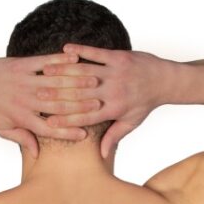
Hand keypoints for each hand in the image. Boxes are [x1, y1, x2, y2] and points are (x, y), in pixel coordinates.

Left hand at [0, 53, 100, 156]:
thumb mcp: (4, 129)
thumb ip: (22, 139)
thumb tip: (37, 154)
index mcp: (23, 118)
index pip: (49, 128)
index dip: (68, 132)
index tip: (85, 134)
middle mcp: (25, 100)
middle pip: (56, 104)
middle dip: (79, 105)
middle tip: (98, 105)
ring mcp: (24, 81)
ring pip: (54, 82)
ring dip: (75, 81)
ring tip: (94, 81)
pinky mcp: (21, 64)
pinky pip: (44, 61)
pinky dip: (60, 59)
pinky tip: (75, 57)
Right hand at [37, 43, 170, 158]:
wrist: (165, 79)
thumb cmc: (145, 104)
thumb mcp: (131, 122)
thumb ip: (114, 136)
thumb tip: (102, 155)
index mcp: (114, 110)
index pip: (85, 117)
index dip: (66, 120)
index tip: (47, 121)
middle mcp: (113, 91)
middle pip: (80, 95)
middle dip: (58, 95)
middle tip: (38, 95)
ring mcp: (115, 72)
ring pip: (85, 72)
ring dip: (63, 71)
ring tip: (45, 71)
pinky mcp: (118, 56)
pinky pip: (96, 52)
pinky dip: (80, 50)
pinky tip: (65, 49)